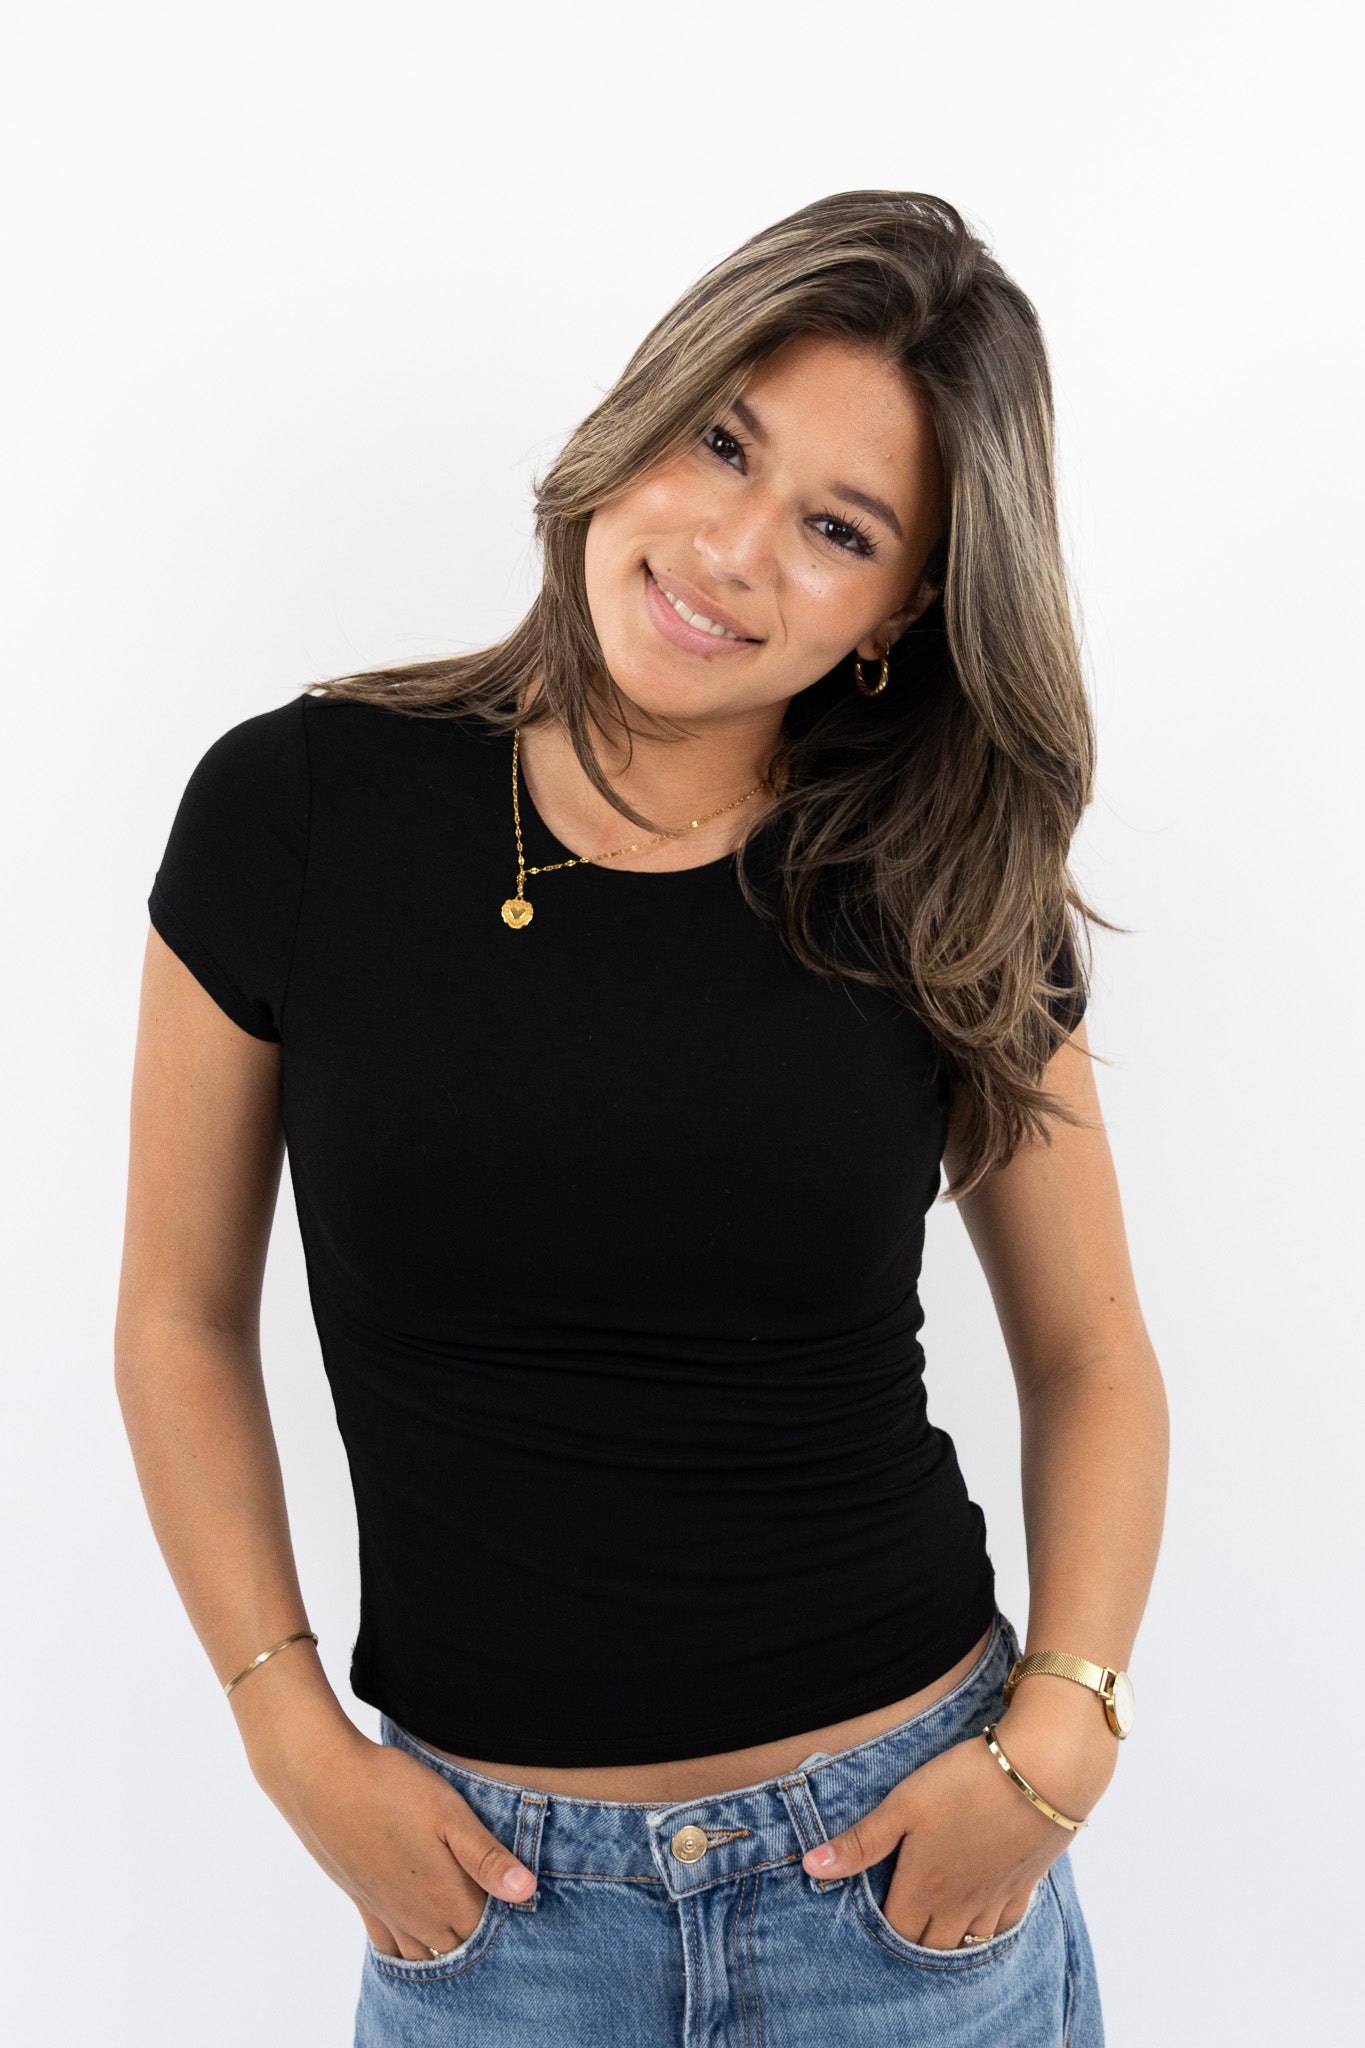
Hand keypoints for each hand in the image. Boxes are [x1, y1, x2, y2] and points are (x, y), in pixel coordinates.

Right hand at [253, 1722, 537, 1959]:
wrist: (322, 1781)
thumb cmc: (392, 1789)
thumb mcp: (450, 1814)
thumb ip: (487, 1858)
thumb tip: (527, 1891)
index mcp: (446, 1898)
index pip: (489, 1932)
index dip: (507, 1921)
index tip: (520, 1902)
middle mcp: (417, 1917)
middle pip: (459, 1949)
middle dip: (479, 1939)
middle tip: (496, 1912)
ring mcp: (387, 1913)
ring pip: (423, 1955)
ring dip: (444, 1949)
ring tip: (461, 1928)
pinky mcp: (362, 1902)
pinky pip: (387, 1946)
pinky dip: (406, 1951)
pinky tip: (414, 1940)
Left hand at [799, 1700, 1114, 1949]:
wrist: (1043, 1772)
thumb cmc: (965, 1782)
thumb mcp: (903, 1804)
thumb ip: (861, 1841)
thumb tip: (811, 1867)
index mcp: (925, 1886)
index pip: (896, 1930)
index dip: (881, 1928)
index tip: (870, 1917)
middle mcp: (960, 1903)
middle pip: (932, 1947)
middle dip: (914, 1944)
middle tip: (901, 1927)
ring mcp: (996, 1897)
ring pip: (970, 1942)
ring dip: (950, 1943)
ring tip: (935, 1932)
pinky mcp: (1026, 1883)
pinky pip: (1006, 1926)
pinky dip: (990, 1931)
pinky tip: (984, 1922)